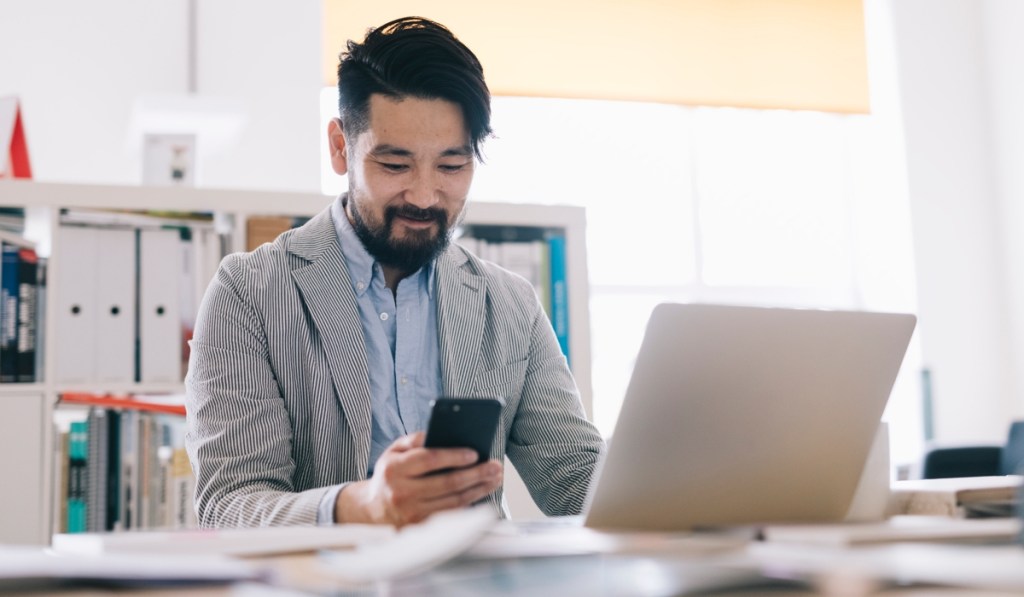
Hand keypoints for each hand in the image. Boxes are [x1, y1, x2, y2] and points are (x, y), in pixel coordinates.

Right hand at [334, 431, 502, 526]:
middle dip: (475, 474)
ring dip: (478, 489)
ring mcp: (411, 513)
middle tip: (494, 466)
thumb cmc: (390, 473)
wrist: (373, 509)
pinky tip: (482, 491)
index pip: (428, 460)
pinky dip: (470, 502)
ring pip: (453, 500)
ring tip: (494, 478)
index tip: (475, 453)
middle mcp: (401, 493)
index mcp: (394, 469)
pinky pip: (451, 513)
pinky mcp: (421, 527)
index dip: (453, 456)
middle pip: (446, 483)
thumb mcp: (394, 451)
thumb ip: (415, 439)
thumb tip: (442, 432)